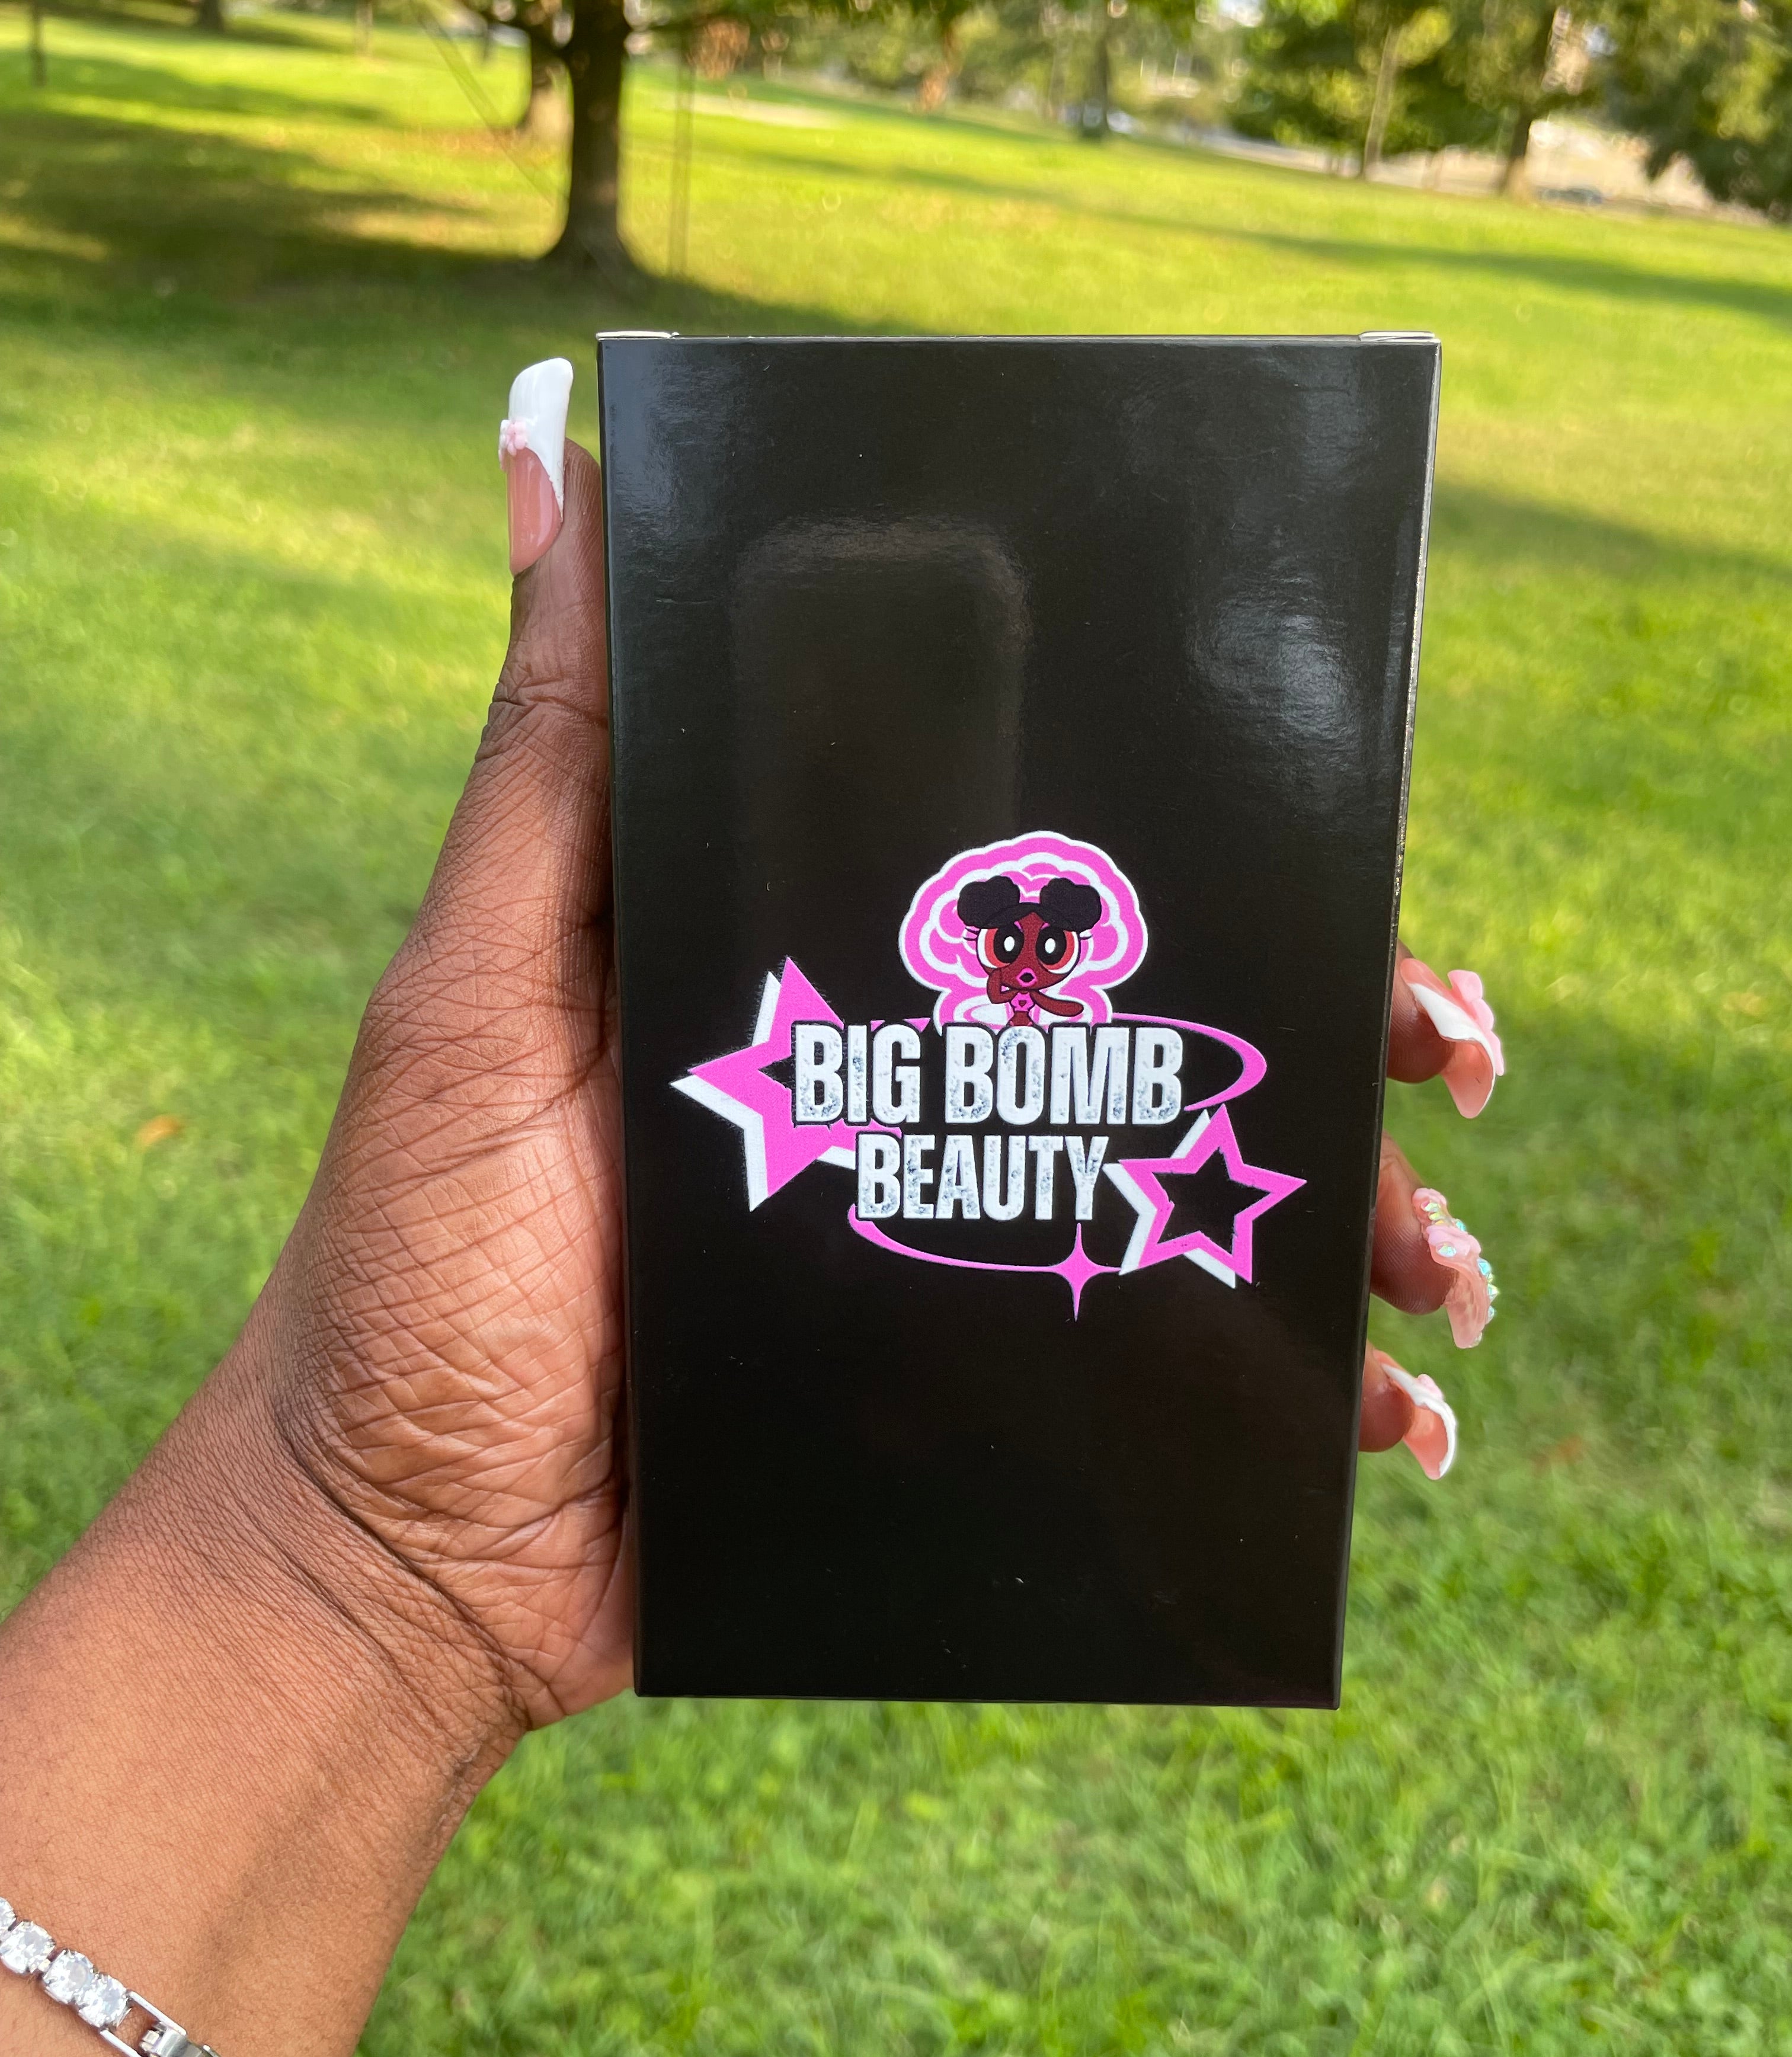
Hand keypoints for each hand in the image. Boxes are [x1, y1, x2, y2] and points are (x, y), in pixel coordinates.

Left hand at [250, 436, 1499, 1745]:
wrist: (405, 1550)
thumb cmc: (413, 1264)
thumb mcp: (477, 988)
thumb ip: (555, 756)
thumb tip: (554, 443)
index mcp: (821, 976)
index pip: (1048, 880)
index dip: (1205, 849)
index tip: (1337, 844)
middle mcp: (905, 1098)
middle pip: (1160, 1034)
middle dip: (1334, 1043)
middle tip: (1446, 1063)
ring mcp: (941, 1256)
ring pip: (1190, 1205)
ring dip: (1352, 1227)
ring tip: (1439, 1273)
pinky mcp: (953, 1400)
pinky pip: (1150, 1390)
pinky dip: (1284, 1409)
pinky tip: (1390, 1431)